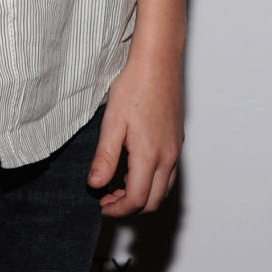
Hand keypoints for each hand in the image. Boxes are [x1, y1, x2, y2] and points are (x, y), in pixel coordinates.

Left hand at [87, 50, 183, 216]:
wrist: (158, 62)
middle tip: (107, 198)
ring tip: (118, 184)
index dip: (118, 210)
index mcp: (150, 156)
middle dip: (130, 207)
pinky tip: (134, 166)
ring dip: (143, 195)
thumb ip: (105, 158)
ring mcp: (175, 149)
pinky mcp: (177, 140)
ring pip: (163, 189)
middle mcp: (168, 157)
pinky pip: (168, 173)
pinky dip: (152, 181)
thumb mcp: (112, 123)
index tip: (101, 205)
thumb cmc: (134, 87)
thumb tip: (95, 185)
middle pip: (153, 202)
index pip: (137, 200)